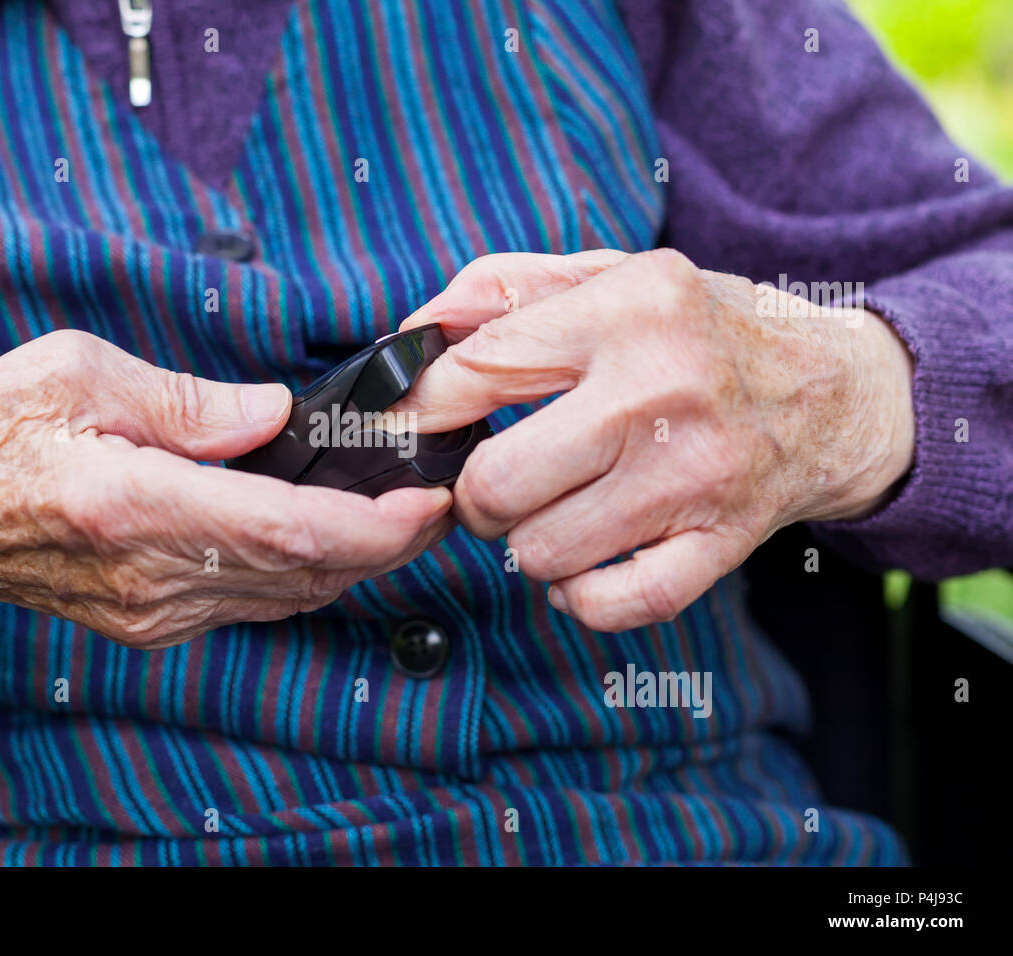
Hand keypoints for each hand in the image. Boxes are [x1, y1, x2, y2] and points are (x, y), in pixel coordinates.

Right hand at [0, 330, 452, 647]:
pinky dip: (305, 574)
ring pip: (285, 598)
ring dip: (354, 562)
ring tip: (403, 515)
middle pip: (302, 573)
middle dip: (388, 543)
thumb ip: (189, 401)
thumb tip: (275, 415)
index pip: (283, 532)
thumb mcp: (78, 372)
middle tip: (441, 499)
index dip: (372, 527)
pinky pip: (251, 606)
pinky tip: (333, 538)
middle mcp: (147, 575)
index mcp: (130, 504)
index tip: (429, 503)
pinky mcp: (148, 621)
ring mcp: (148, 610)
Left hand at [394, 249, 914, 631]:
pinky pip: (613, 603)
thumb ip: (504, 287)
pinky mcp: (721, 543)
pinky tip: (584, 563)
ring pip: (542, 552)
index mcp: (627, 310)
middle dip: (474, 492)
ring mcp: (694, 477)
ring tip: (552, 510)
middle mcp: (660, 392)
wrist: (832, 393)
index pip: (479, 369)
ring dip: (526, 541)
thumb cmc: (700, 330)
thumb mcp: (612, 273)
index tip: (408, 426)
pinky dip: (579, 596)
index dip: (420, 409)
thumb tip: (414, 335)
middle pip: (499, 482)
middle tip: (494, 480)